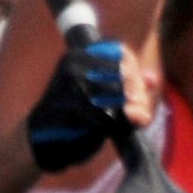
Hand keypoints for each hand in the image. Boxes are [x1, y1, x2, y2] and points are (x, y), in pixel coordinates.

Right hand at [25, 37, 145, 173]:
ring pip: (120, 92)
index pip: (121, 52)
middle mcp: (75, 65)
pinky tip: (116, 126)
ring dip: (133, 108)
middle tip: (141, 111)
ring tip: (135, 118)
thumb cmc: (74, 117)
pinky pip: (110, 113)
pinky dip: (117, 122)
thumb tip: (152, 78)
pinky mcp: (74, 106)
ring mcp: (73, 84)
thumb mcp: (101, 96)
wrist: (40, 140)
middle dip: (139, 94)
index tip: (141, 89)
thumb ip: (127, 85)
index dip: (135, 71)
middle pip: (124, 73)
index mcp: (79, 56)